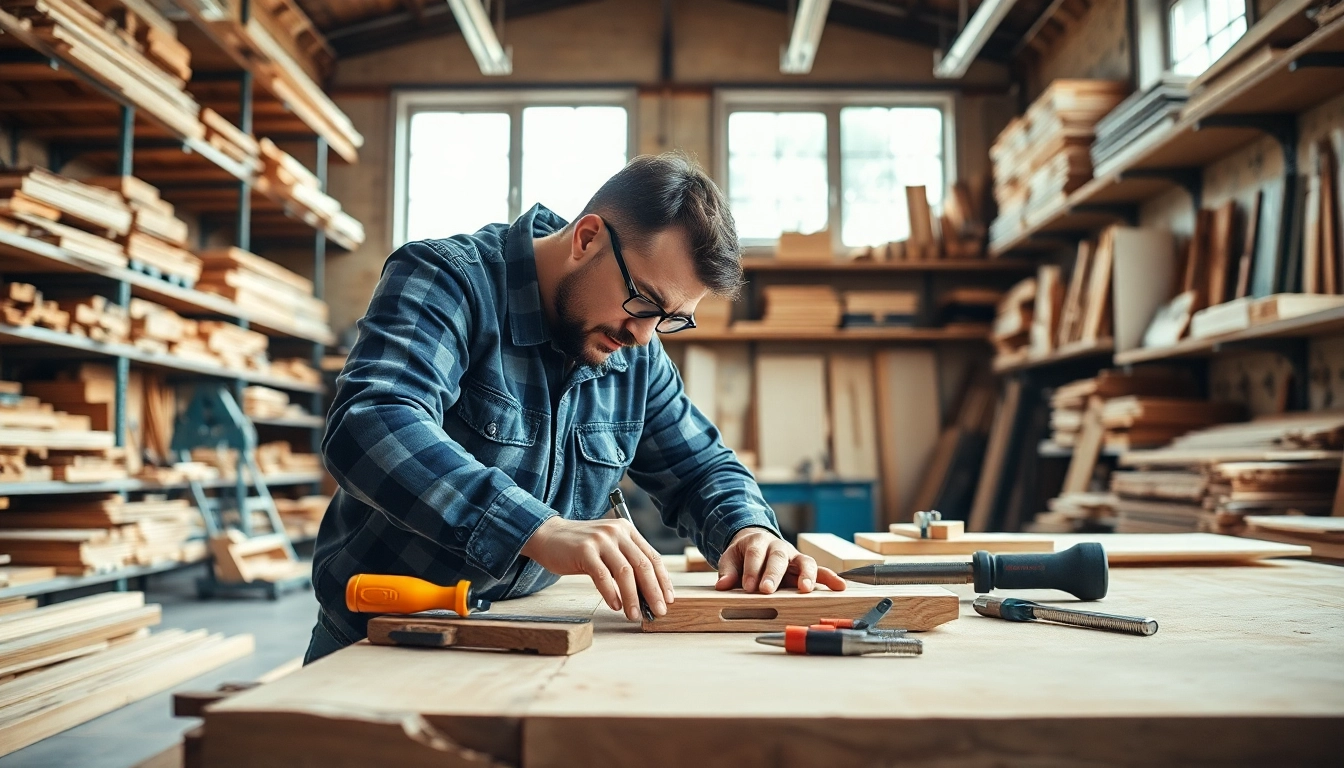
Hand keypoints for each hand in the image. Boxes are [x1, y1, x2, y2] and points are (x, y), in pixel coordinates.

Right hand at [521, 516, 673, 620]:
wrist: (548, 536)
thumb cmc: (580, 548)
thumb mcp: (608, 548)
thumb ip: (626, 563)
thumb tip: (647, 594)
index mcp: (627, 530)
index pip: (652, 557)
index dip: (663, 580)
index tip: (668, 599)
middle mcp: (616, 532)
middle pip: (642, 565)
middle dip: (653, 592)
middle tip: (658, 612)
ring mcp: (600, 540)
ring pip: (625, 572)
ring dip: (633, 597)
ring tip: (634, 614)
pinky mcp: (584, 550)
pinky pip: (602, 575)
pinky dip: (611, 592)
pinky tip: (615, 605)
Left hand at [715, 528, 846, 593]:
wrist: (757, 543)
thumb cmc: (744, 555)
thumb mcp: (730, 558)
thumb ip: (728, 571)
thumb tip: (722, 586)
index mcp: (758, 542)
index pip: (755, 553)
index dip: (752, 569)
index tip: (748, 587)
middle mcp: (779, 547)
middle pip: (778, 556)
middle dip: (773, 573)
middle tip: (767, 590)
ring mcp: (795, 557)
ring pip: (804, 561)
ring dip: (806, 575)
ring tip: (805, 590)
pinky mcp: (805, 567)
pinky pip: (820, 571)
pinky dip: (830, 578)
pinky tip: (840, 587)